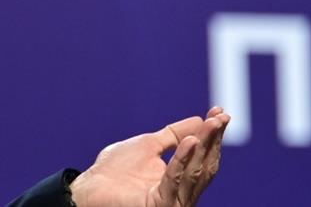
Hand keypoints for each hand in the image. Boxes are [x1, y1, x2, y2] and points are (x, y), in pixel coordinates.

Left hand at [70, 107, 229, 206]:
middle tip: (221, 118)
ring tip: (211, 124)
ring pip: (195, 172)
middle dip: (213, 139)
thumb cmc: (115, 171)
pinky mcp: (160, 204)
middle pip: (204, 163)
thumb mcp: (149, 146)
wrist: (89, 188)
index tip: (221, 113)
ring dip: (204, 146)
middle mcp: (181, 192)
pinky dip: (182, 161)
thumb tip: (200, 119)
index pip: (203, 155)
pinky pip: (174, 181)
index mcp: (180, 179)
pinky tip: (190, 142)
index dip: (212, 135)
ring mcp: (172, 200)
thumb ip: (173, 135)